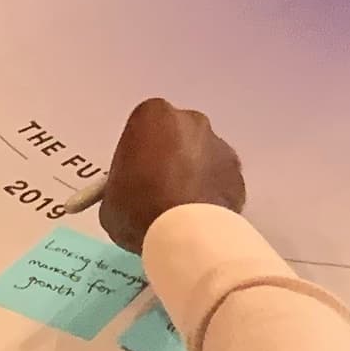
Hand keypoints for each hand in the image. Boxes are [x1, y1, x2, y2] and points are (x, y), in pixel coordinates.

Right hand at [101, 95, 244, 250]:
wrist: (185, 234)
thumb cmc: (138, 208)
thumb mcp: (110, 200)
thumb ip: (121, 188)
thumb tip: (128, 197)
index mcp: (154, 116)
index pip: (143, 129)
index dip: (137, 156)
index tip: (133, 179)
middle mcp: (192, 121)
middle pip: (177, 138)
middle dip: (169, 159)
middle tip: (156, 192)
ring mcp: (220, 146)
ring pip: (202, 158)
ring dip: (193, 176)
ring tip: (180, 211)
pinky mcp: (239, 175)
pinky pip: (219, 182)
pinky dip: (211, 195)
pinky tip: (199, 219)